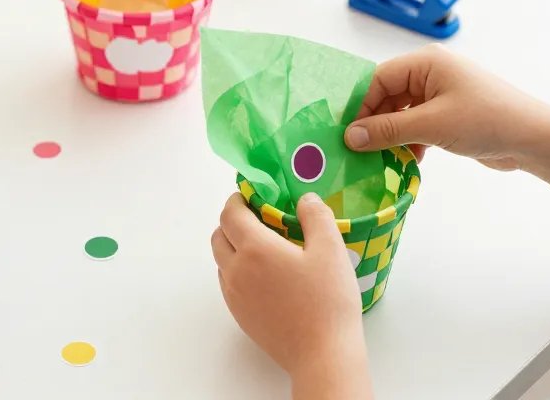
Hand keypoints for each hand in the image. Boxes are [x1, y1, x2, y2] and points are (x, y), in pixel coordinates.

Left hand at [212, 193, 372, 399]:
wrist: (321, 355)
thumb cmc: (328, 300)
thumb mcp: (331, 250)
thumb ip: (316, 216)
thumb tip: (305, 199)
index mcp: (254, 249)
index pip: (230, 213)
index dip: (238, 199)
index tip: (252, 194)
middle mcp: (235, 270)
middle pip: (218, 235)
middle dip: (232, 221)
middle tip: (258, 218)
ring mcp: (234, 295)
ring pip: (221, 260)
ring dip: (233, 246)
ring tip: (263, 246)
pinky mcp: (239, 315)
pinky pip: (228, 283)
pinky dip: (237, 270)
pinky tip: (265, 276)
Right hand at [344, 45, 549, 170]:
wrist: (534, 139)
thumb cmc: (487, 120)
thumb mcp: (431, 125)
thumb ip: (387, 130)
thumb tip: (350, 137)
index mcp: (427, 62)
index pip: (378, 79)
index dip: (361, 106)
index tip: (348, 133)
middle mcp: (431, 73)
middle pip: (387, 96)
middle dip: (375, 123)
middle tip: (360, 150)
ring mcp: (441, 94)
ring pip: (400, 113)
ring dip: (392, 136)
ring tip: (383, 158)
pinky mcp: (448, 114)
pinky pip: (416, 124)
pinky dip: (409, 141)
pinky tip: (409, 159)